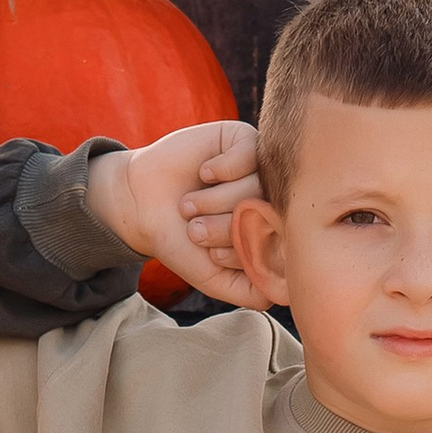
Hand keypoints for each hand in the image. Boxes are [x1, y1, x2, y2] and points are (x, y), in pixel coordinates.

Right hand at [86, 122, 263, 306]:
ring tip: (191, 204)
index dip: (242, 252)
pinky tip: (204, 173)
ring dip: (215, 201)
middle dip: (226, 229)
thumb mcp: (215, 278)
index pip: (278, 244)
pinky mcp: (243, 140)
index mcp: (270, 231)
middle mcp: (270, 199)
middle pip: (269, 215)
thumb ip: (251, 292)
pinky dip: (220, 170)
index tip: (213, 255)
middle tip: (196, 230)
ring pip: (256, 186)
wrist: (142, 206)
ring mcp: (260, 168)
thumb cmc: (180, 242)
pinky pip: (249, 154)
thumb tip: (289, 292)